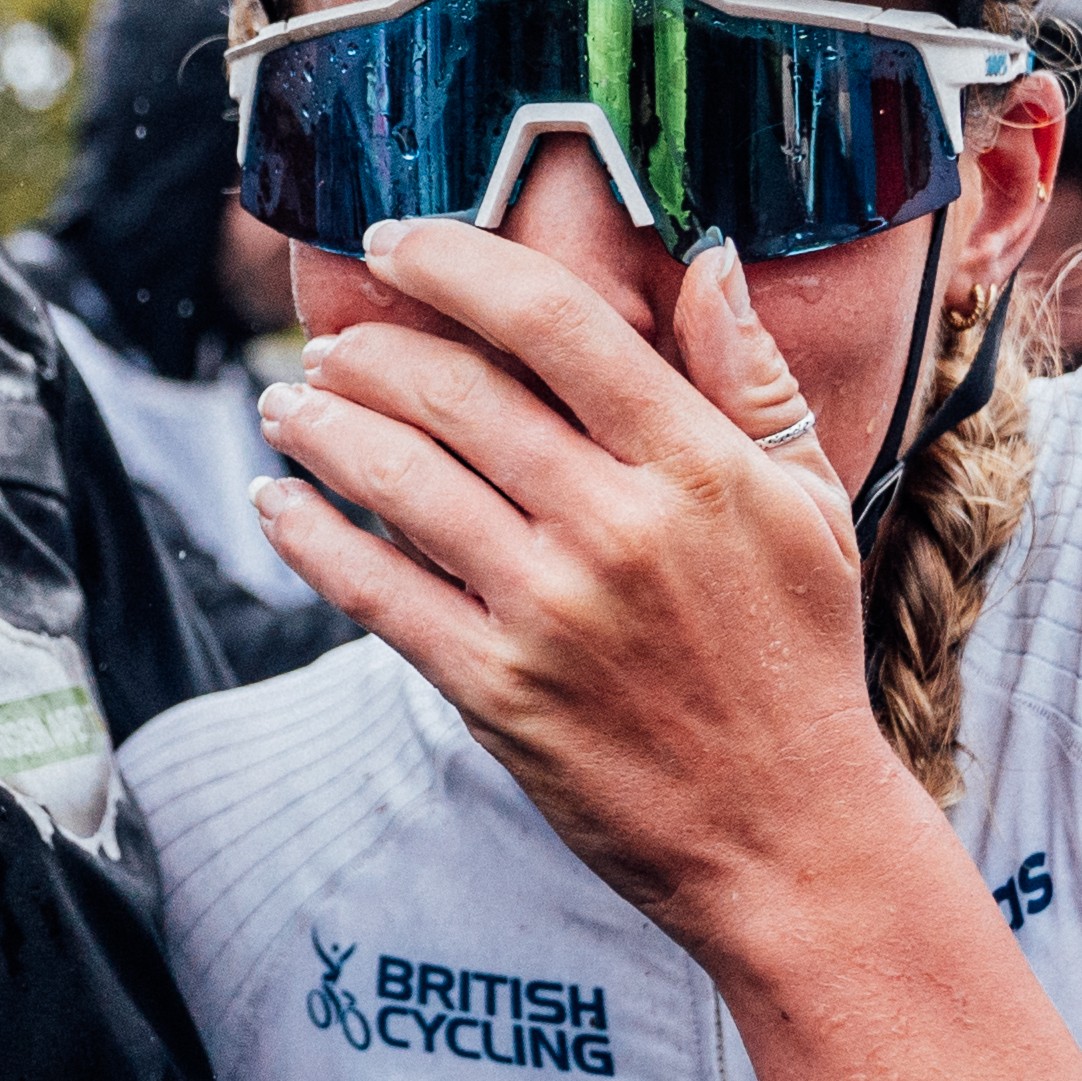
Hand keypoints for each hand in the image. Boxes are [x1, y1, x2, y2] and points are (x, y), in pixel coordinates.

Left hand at [251, 221, 889, 949]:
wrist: (787, 836)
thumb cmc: (798, 663)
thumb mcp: (806, 508)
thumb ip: (751, 380)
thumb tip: (710, 262)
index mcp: (692, 466)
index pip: (554, 321)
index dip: (458, 263)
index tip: (400, 244)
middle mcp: (614, 527)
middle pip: (456, 391)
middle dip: (370, 351)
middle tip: (333, 345)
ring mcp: (548, 612)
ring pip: (399, 480)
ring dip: (320, 428)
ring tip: (287, 405)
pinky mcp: (496, 691)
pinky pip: (374, 592)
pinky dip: (309, 536)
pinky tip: (275, 504)